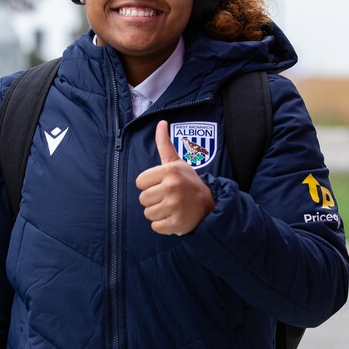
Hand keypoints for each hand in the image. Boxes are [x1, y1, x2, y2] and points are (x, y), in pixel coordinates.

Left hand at [136, 120, 214, 235]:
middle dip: (153, 200)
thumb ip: (165, 144)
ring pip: (148, 214)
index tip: (162, 185)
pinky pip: (155, 227)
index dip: (149, 185)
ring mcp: (175, 206)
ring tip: (172, 208)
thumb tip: (161, 122)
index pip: (140, 182)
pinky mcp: (177, 223)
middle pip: (143, 199)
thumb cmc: (188, 182)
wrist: (209, 205)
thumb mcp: (177, 162)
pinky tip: (174, 218)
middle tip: (169, 198)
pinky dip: (163, 225)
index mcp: (169, 171)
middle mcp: (172, 187)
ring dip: (158, 213)